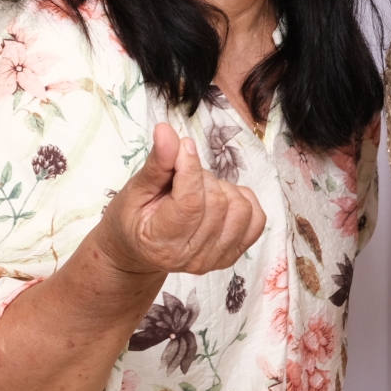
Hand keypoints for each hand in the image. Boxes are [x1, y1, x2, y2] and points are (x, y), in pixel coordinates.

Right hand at [95, 122, 266, 277]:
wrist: (140, 250)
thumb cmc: (133, 220)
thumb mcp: (136, 190)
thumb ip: (157, 162)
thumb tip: (166, 131)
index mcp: (162, 245)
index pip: (190, 202)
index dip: (190, 167)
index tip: (184, 146)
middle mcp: (193, 258)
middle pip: (217, 202)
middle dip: (202, 178)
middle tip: (182, 177)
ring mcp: (217, 259)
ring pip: (240, 208)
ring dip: (222, 189)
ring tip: (199, 190)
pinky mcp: (235, 253)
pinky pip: (257, 218)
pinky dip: (243, 200)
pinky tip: (221, 200)